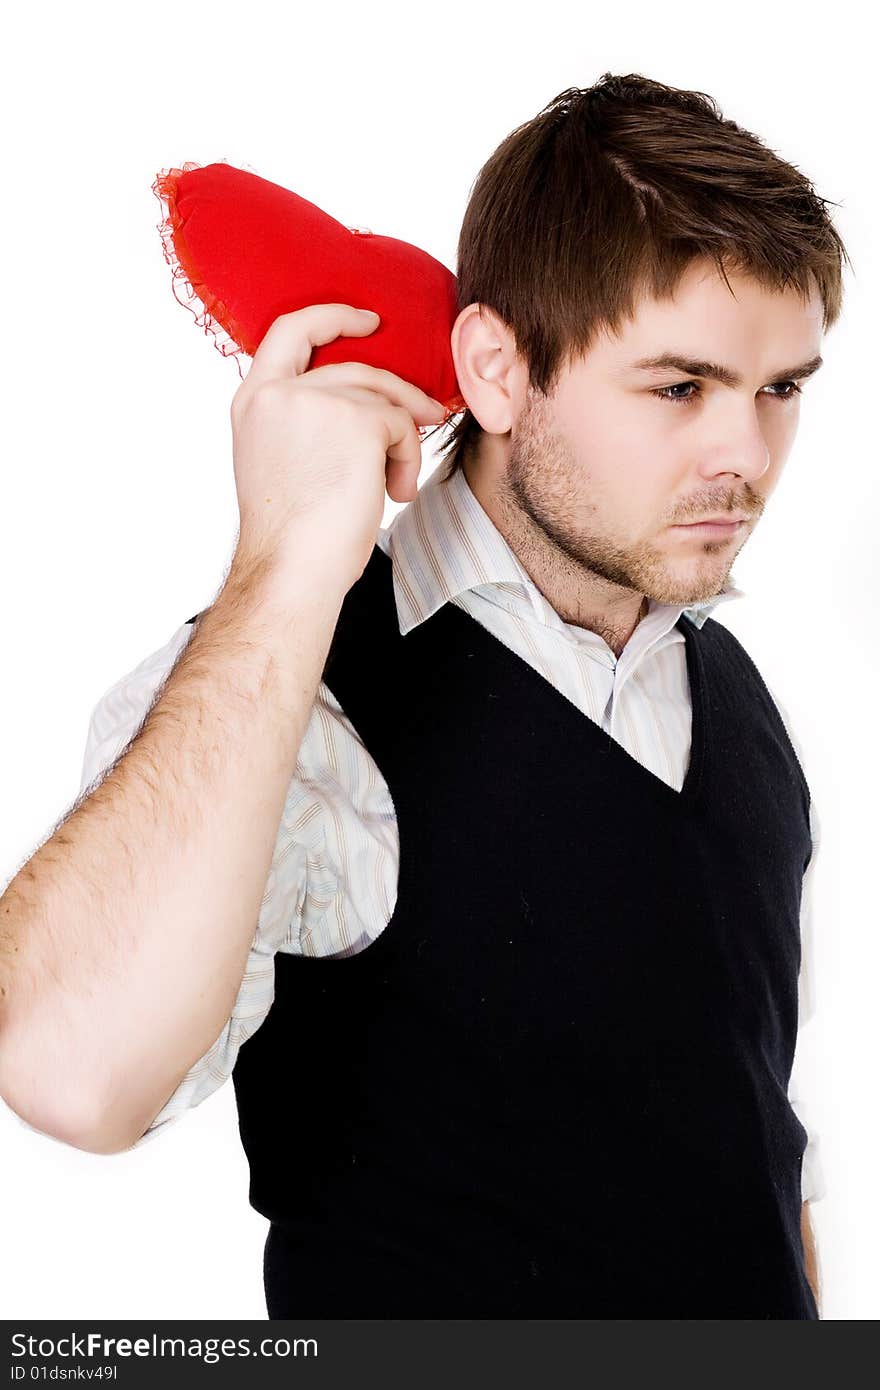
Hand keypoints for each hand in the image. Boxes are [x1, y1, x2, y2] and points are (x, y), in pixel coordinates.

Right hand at [228, 303, 446, 595]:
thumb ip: (302, 421)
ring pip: (384, 399)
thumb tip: (364, 406)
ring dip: (402, 440)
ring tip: (397, 482)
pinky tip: (395, 492)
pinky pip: (402, 424)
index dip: (332, 318)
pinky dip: (408, 458)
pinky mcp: (356, 420)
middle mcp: (279, 393)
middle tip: (429, 412)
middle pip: (356, 367)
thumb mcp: (280, 461)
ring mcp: (316, 402)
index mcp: (253, 402)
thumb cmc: (291, 536)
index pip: (289, 332)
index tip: (368, 321)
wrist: (292, 568)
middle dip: (399, 391)